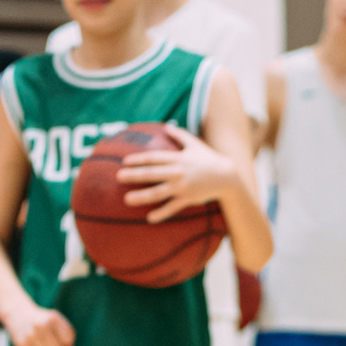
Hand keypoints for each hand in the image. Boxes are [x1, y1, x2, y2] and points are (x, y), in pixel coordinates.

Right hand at [7, 301, 77, 345]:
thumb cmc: (44, 320)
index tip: (59, 334)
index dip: (65, 340)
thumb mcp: (58, 325)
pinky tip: (34, 345)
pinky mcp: (21, 343)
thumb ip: (68, 343)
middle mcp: (41, 325)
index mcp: (53, 318)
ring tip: (41, 341)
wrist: (19, 312)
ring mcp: (30, 334)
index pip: (68, 339)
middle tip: (48, 339)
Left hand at [113, 123, 236, 221]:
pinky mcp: (188, 199)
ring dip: (142, 196)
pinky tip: (149, 219)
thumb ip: (180, 135)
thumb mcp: (195, 144)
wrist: (228, 176)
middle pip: (152, 174)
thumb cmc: (209, 158)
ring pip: (158, 192)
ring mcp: (182, 187)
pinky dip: (162, 213)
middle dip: (134, 175)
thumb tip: (167, 126)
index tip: (124, 161)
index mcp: (178, 158)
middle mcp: (178, 172)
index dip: (138, 159)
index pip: (154, 158)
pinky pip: (173, 208)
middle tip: (118, 177)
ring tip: (127, 199)